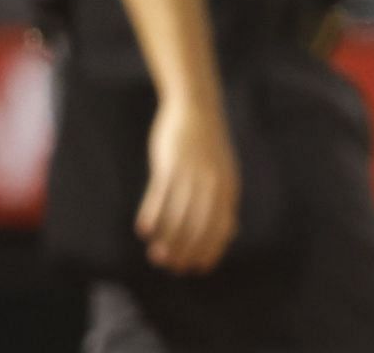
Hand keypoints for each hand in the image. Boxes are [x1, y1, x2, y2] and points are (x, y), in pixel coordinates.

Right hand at [134, 96, 239, 274]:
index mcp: (227, 187)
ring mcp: (190, 172)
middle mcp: (211, 182)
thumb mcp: (224, 172)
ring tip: (156, 256)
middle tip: (171, 266)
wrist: (195, 106)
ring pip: (178, 215)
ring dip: (167, 239)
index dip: (209, 251)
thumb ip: (225, 201)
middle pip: (199, 226)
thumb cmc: (208, 145)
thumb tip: (230, 232)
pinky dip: (152, 215)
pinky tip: (143, 231)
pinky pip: (159, 195)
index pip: (221, 228)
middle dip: (185, 251)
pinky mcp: (170, 163)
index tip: (196, 268)